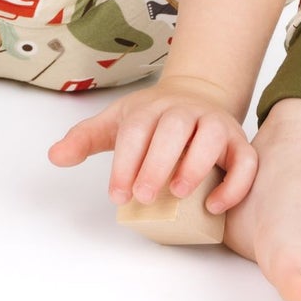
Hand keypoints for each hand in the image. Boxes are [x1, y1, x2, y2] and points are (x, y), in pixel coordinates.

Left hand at [47, 75, 257, 214]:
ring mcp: (214, 124)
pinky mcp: (239, 142)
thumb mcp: (117, 122)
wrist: (197, 96)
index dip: (125, 162)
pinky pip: (246, 160)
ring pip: (212, 136)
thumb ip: (86, 139)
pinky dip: (236, 182)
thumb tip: (54, 156)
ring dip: (196, 164)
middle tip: (142, 196)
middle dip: (157, 162)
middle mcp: (184, 112)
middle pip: (173, 128)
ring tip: (178, 193)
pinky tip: (215, 205)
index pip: (136, 129)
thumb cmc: (153, 119)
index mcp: (151, 107)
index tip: (117, 195)